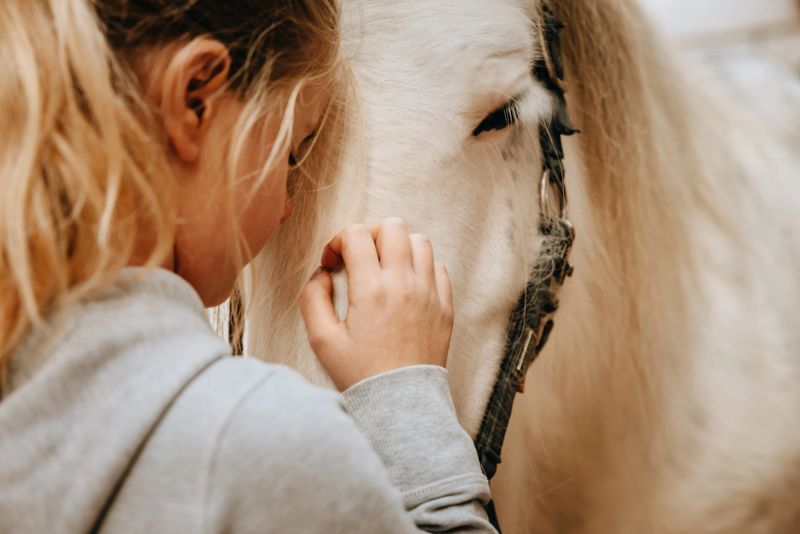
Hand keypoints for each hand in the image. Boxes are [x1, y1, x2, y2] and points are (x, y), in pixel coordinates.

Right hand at [299, 218, 453, 390]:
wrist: (401, 404)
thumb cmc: (360, 374)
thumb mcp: (322, 340)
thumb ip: (312, 298)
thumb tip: (322, 273)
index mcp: (371, 290)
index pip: (356, 234)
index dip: (338, 241)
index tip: (333, 264)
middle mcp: (404, 284)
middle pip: (392, 226)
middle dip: (370, 235)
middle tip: (359, 259)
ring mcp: (429, 293)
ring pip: (420, 241)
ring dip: (398, 248)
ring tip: (384, 270)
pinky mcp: (445, 306)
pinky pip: (439, 267)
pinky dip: (421, 267)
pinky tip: (405, 286)